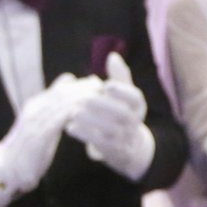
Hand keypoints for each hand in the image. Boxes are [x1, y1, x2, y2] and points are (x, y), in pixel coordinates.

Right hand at [0, 73, 94, 195]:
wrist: (9, 167)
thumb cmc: (31, 145)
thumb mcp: (42, 120)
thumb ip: (55, 103)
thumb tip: (69, 79)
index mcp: (37, 105)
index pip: (62, 89)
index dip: (80, 85)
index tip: (98, 84)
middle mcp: (35, 110)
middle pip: (62, 94)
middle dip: (83, 89)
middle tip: (102, 87)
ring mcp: (34, 122)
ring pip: (59, 105)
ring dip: (79, 99)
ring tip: (97, 98)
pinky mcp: (36, 136)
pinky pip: (55, 122)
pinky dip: (70, 116)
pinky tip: (84, 115)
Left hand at [68, 52, 155, 180]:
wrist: (130, 148)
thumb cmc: (122, 114)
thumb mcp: (125, 96)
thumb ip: (120, 77)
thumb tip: (113, 56)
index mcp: (137, 106)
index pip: (135, 98)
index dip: (122, 91)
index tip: (106, 85)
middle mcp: (134, 122)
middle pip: (123, 114)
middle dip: (103, 105)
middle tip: (83, 99)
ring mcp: (125, 138)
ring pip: (111, 130)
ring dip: (91, 120)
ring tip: (74, 112)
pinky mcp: (113, 151)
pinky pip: (100, 144)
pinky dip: (84, 135)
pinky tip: (70, 126)